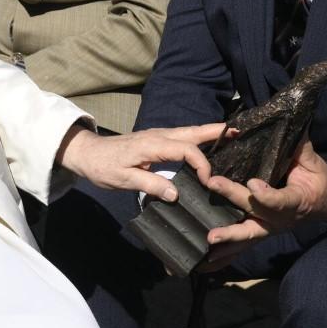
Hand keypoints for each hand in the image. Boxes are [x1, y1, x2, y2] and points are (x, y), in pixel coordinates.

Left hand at [56, 123, 221, 201]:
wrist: (87, 153)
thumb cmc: (103, 167)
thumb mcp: (123, 180)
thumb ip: (149, 185)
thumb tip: (176, 195)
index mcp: (152, 145)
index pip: (186, 150)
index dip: (201, 164)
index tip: (209, 182)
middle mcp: (158, 135)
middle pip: (192, 132)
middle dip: (216, 132)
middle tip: (239, 133)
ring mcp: (158, 135)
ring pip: (189, 132)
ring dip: (210, 133)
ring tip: (231, 135)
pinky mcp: (156, 139)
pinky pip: (182, 137)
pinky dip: (198, 138)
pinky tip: (207, 144)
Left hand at [199, 138, 326, 268]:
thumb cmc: (318, 179)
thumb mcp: (313, 161)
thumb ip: (298, 146)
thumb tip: (289, 119)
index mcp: (296, 200)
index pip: (281, 199)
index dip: (267, 194)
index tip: (253, 185)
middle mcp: (281, 218)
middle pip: (255, 210)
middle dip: (233, 198)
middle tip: (213, 186)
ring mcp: (269, 228)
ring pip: (247, 234)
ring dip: (228, 237)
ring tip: (209, 239)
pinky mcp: (260, 233)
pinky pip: (241, 245)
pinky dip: (224, 253)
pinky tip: (205, 261)